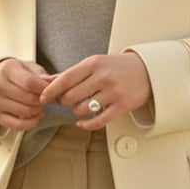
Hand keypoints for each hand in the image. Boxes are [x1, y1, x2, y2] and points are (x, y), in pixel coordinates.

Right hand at [0, 58, 51, 131]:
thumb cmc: (14, 73)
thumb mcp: (28, 67)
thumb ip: (42, 75)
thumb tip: (56, 81)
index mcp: (7, 69)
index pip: (30, 83)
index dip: (44, 89)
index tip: (51, 90)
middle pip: (28, 99)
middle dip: (42, 100)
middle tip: (46, 98)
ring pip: (25, 112)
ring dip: (38, 111)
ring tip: (40, 105)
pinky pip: (18, 125)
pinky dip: (32, 123)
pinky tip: (36, 116)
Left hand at [39, 52, 153, 130]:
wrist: (146, 70)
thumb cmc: (116, 67)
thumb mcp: (93, 64)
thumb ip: (71, 73)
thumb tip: (46, 82)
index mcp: (93, 63)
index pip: (65, 79)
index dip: (51, 90)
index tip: (43, 97)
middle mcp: (103, 76)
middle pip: (71, 96)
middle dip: (64, 102)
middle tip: (67, 101)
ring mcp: (113, 91)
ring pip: (82, 109)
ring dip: (76, 111)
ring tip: (81, 106)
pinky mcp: (122, 105)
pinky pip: (98, 121)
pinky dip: (86, 125)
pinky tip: (82, 123)